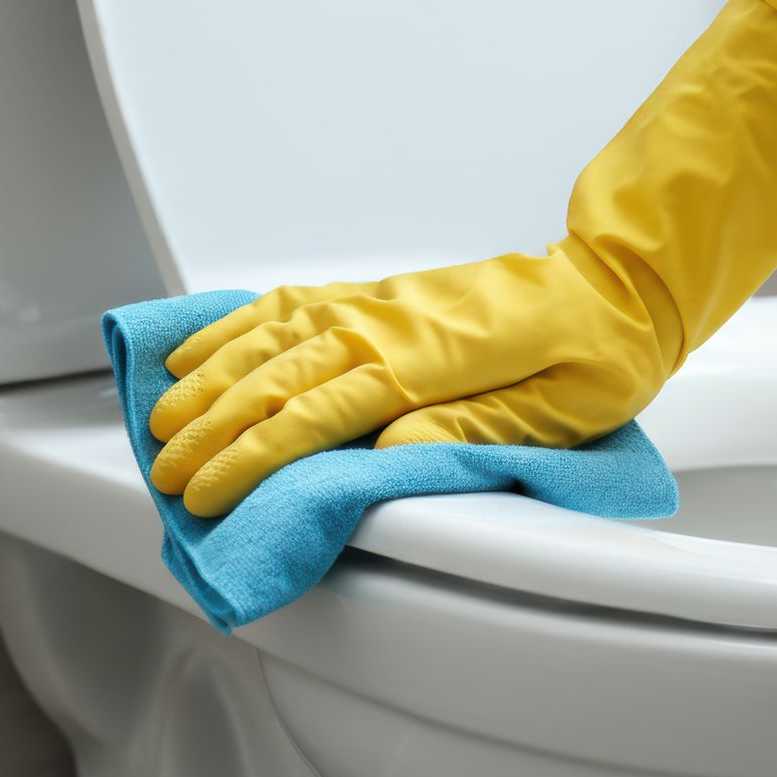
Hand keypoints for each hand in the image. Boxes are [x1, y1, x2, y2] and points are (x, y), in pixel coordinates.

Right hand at [148, 240, 668, 516]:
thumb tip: (389, 454)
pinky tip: (207, 344)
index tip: (207, 492)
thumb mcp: (557, 412)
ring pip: (275, 333)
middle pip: (280, 376)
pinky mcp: (383, 293)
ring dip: (213, 373)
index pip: (318, 414)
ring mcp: (382, 300)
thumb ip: (470, 428)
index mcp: (431, 358)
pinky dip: (243, 321)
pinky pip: (297, 302)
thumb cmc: (597, 354)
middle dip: (213, 426)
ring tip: (162, 412)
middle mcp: (392, 320)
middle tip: (164, 470)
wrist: (614, 284)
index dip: (254, 457)